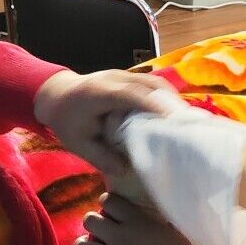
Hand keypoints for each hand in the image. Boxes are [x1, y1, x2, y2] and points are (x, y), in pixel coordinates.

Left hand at [33, 69, 181, 186]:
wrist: (56, 95)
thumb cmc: (66, 121)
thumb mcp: (78, 144)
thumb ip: (100, 157)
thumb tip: (125, 170)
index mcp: (99, 94)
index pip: (131, 95)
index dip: (153, 104)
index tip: (173, 119)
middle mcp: (114, 78)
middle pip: (149, 85)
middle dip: (170, 102)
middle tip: (189, 123)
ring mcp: (123, 74)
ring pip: (154, 82)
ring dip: (170, 98)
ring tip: (186, 119)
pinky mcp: (129, 77)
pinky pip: (151, 83)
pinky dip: (164, 96)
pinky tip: (173, 112)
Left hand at [59, 195, 222, 244]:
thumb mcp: (170, 227)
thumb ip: (155, 219)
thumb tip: (150, 211)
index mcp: (135, 221)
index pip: (109, 201)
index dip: (107, 203)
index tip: (110, 208)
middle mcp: (119, 237)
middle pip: (90, 221)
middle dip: (93, 223)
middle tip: (101, 230)